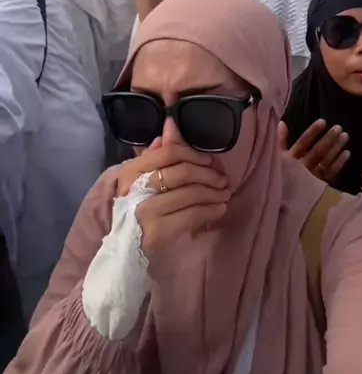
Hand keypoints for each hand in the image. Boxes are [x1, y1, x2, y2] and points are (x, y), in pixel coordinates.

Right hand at [117, 137, 230, 262]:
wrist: (124, 249)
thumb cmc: (136, 209)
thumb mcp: (142, 180)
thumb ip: (158, 154)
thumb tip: (171, 124)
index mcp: (130, 171)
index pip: (168, 152)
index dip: (193, 153)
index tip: (209, 160)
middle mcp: (135, 188)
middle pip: (182, 172)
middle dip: (208, 175)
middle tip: (223, 179)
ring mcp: (146, 211)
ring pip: (190, 193)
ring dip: (214, 193)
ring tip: (225, 194)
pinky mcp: (157, 232)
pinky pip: (192, 215)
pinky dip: (210, 210)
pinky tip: (219, 208)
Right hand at [278, 119, 349, 183]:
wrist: (281, 202)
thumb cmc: (278, 176)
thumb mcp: (276, 158)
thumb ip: (280, 141)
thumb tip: (282, 123)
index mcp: (291, 159)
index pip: (303, 143)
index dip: (313, 132)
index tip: (323, 122)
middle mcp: (303, 168)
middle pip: (318, 151)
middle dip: (328, 138)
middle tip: (339, 127)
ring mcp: (313, 177)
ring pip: (326, 161)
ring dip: (336, 148)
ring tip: (345, 136)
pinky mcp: (321, 185)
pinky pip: (332, 173)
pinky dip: (339, 163)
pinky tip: (347, 153)